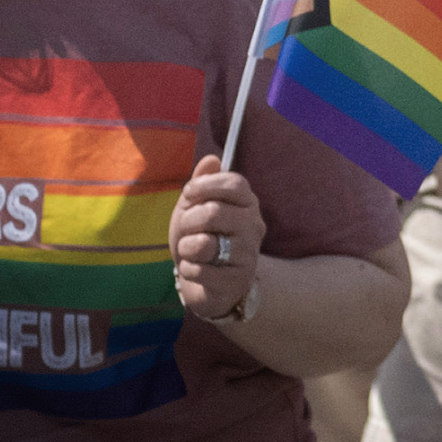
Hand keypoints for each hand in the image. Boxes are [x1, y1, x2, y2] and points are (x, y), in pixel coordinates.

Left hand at [168, 159, 263, 319]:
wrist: (208, 282)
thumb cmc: (202, 239)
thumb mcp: (196, 208)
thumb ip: (201, 185)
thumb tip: (211, 159)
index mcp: (248, 203)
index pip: (234, 183)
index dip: (206, 185)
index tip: (189, 193)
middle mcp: (254, 226)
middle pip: (213, 212)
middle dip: (188, 221)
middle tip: (188, 229)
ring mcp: (248, 254)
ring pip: (204, 244)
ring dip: (186, 248)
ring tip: (192, 252)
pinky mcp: (237, 280)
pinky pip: (199, 270)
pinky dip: (188, 270)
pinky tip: (198, 270)